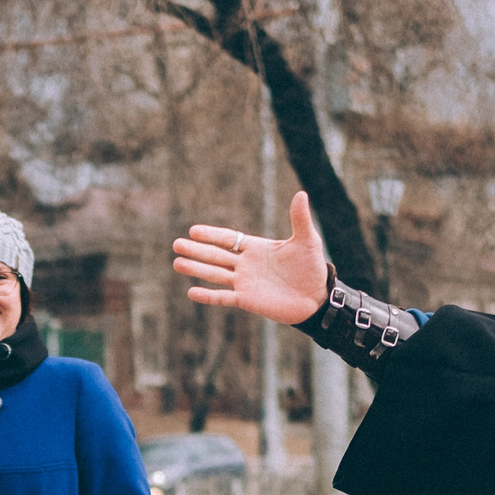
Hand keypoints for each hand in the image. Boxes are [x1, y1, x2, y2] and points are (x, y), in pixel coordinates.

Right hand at [175, 191, 328, 325]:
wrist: (317, 298)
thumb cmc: (312, 268)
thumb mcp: (307, 240)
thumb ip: (299, 219)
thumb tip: (301, 194)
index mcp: (256, 248)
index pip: (228, 239)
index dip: (212, 235)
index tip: (193, 231)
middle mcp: (246, 265)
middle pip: (216, 256)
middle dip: (196, 251)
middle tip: (176, 245)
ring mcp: (244, 283)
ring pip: (215, 275)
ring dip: (196, 269)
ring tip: (177, 264)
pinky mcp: (247, 300)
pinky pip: (223, 298)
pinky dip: (208, 296)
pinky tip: (191, 292)